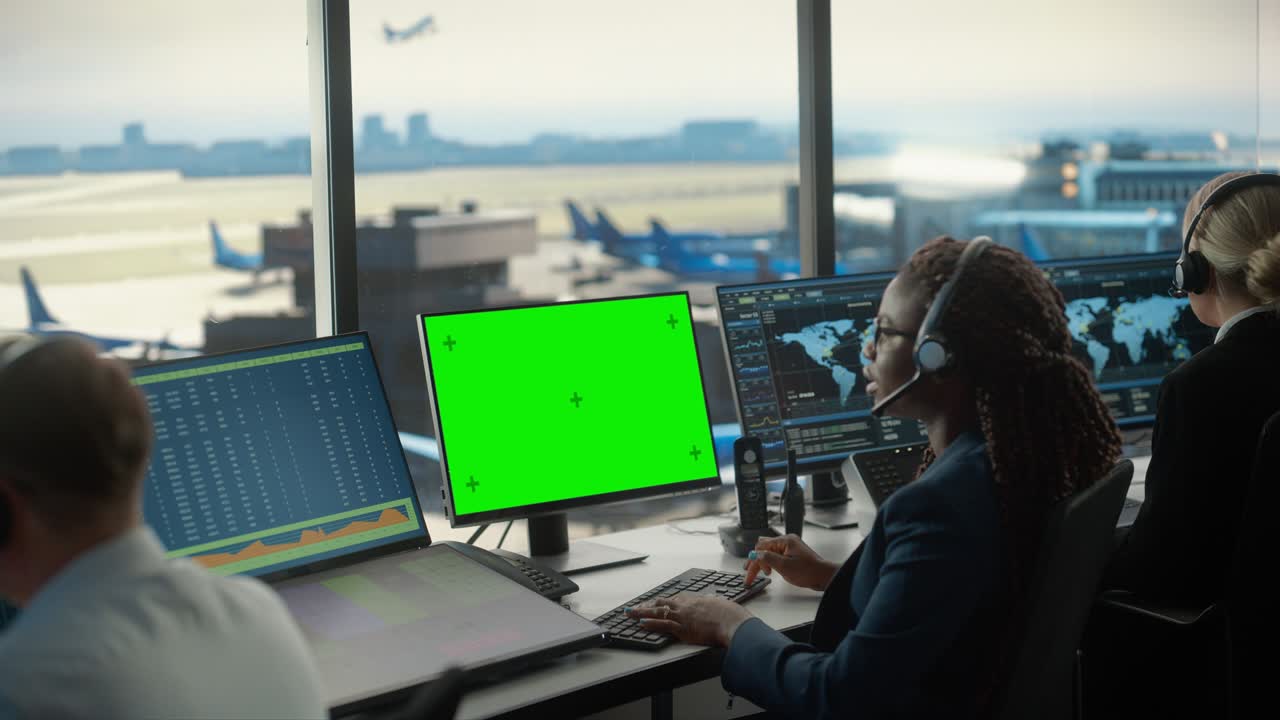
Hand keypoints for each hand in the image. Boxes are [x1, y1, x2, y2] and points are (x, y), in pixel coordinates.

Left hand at [625, 594, 752, 646]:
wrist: (731, 621)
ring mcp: (682, 616)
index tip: (655, 602)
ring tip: (630, 613)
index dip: (662, 602)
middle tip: (636, 607)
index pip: (674, 599)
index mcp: (694, 600)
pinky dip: (651, 623)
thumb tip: (713, 601)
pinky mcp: (682, 628)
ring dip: (642, 613)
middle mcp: (685, 606)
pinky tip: (642, 623)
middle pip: (662, 603)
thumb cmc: (730, 614)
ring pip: (658, 612)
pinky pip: (663, 625)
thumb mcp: (720, 603)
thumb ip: (713, 603)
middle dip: (647, 605)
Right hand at [744, 534, 837, 590]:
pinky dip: (771, 562)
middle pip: (764, 548)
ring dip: (763, 562)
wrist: (823, 576)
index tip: (748, 571)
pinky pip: (776, 555)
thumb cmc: (809, 571)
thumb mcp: (784, 566)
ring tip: (763, 574)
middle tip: (750, 575)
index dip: (753, 559)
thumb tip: (755, 554)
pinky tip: (770, 570)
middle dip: (756, 561)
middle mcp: (787, 541)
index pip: (762, 546)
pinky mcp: (792, 554)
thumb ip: (768, 558)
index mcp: (785, 541)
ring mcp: (790, 547)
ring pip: (769, 552)